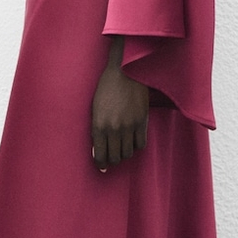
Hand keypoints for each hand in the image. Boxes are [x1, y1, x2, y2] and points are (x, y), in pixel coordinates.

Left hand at [91, 37, 148, 170]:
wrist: (125, 71)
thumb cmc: (106, 87)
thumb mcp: (95, 108)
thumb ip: (96, 128)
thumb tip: (97, 149)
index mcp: (98, 125)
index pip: (99, 155)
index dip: (100, 163)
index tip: (102, 166)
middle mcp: (113, 129)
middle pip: (114, 157)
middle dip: (112, 161)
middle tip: (112, 159)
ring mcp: (129, 126)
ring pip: (128, 153)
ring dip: (125, 154)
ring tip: (122, 150)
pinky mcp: (142, 122)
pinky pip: (141, 144)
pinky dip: (137, 146)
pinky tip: (133, 141)